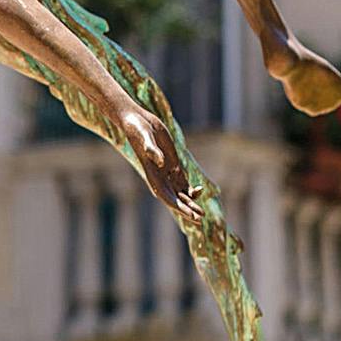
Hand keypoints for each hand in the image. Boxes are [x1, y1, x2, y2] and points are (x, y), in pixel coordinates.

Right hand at [124, 107, 205, 226]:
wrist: (138, 121)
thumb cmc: (137, 129)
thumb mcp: (144, 138)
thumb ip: (152, 150)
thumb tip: (162, 161)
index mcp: (153, 176)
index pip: (168, 197)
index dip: (180, 208)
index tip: (191, 215)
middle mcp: (160, 177)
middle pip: (176, 199)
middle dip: (187, 210)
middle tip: (200, 218)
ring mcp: (167, 172)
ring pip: (181, 193)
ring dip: (190, 203)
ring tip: (202, 213)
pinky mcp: (173, 164)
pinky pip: (183, 181)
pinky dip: (191, 189)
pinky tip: (199, 190)